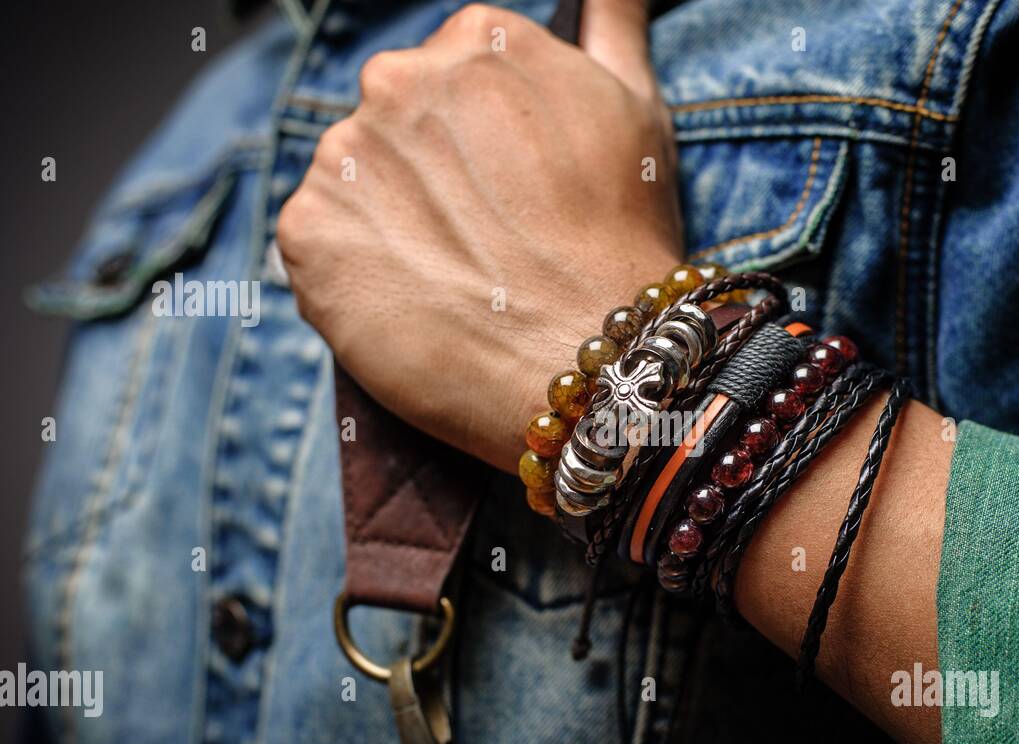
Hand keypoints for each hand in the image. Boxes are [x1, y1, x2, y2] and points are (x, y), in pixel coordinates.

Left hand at [278, 1, 681, 471]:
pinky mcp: (307, 233)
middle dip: (428, 177)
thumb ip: (612, 25)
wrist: (588, 361)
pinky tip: (412, 300)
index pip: (450, 79)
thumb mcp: (638, 109)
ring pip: (352, 182)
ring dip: (387, 222)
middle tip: (482, 242)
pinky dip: (353, 272)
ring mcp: (345, 156)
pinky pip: (317, 242)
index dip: (482, 145)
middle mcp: (398, 80)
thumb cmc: (623, 241)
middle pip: (394, 125)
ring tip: (451, 278)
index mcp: (476, 40)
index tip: (508, 193)